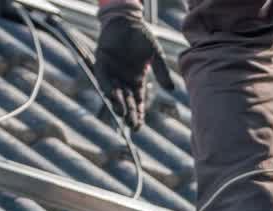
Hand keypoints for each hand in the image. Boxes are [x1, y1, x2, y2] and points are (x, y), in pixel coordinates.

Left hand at [94, 7, 173, 129]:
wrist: (127, 21)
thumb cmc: (142, 37)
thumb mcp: (155, 54)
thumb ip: (162, 71)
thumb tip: (171, 89)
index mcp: (137, 81)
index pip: (138, 103)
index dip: (138, 115)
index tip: (138, 127)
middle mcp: (123, 80)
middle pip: (127, 102)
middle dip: (129, 114)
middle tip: (132, 125)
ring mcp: (112, 73)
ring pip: (114, 93)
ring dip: (118, 103)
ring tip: (122, 113)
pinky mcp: (101, 64)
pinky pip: (103, 78)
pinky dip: (106, 87)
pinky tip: (111, 96)